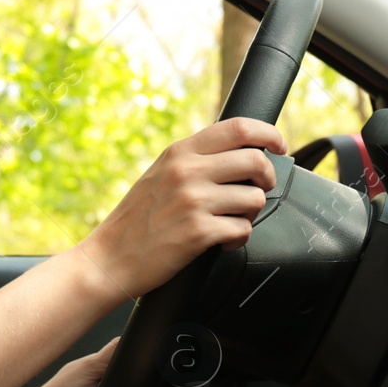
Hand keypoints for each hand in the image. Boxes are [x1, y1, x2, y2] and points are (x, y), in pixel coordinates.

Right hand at [84, 117, 284, 299]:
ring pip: (254, 198)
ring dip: (251, 214)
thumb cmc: (135, 221)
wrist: (109, 259)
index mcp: (179, 152)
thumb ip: (193, 160)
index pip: (238, 128)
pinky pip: (243, 230)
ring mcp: (193, 201)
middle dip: (267, 178)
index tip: (278, 146)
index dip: (268, 134)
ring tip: (232, 221)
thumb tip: (239, 153)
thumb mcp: (159, 174)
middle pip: (255, 160)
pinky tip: (223, 241)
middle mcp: (187, 172)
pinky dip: (238, 239)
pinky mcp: (199, 232)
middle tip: (259, 190)